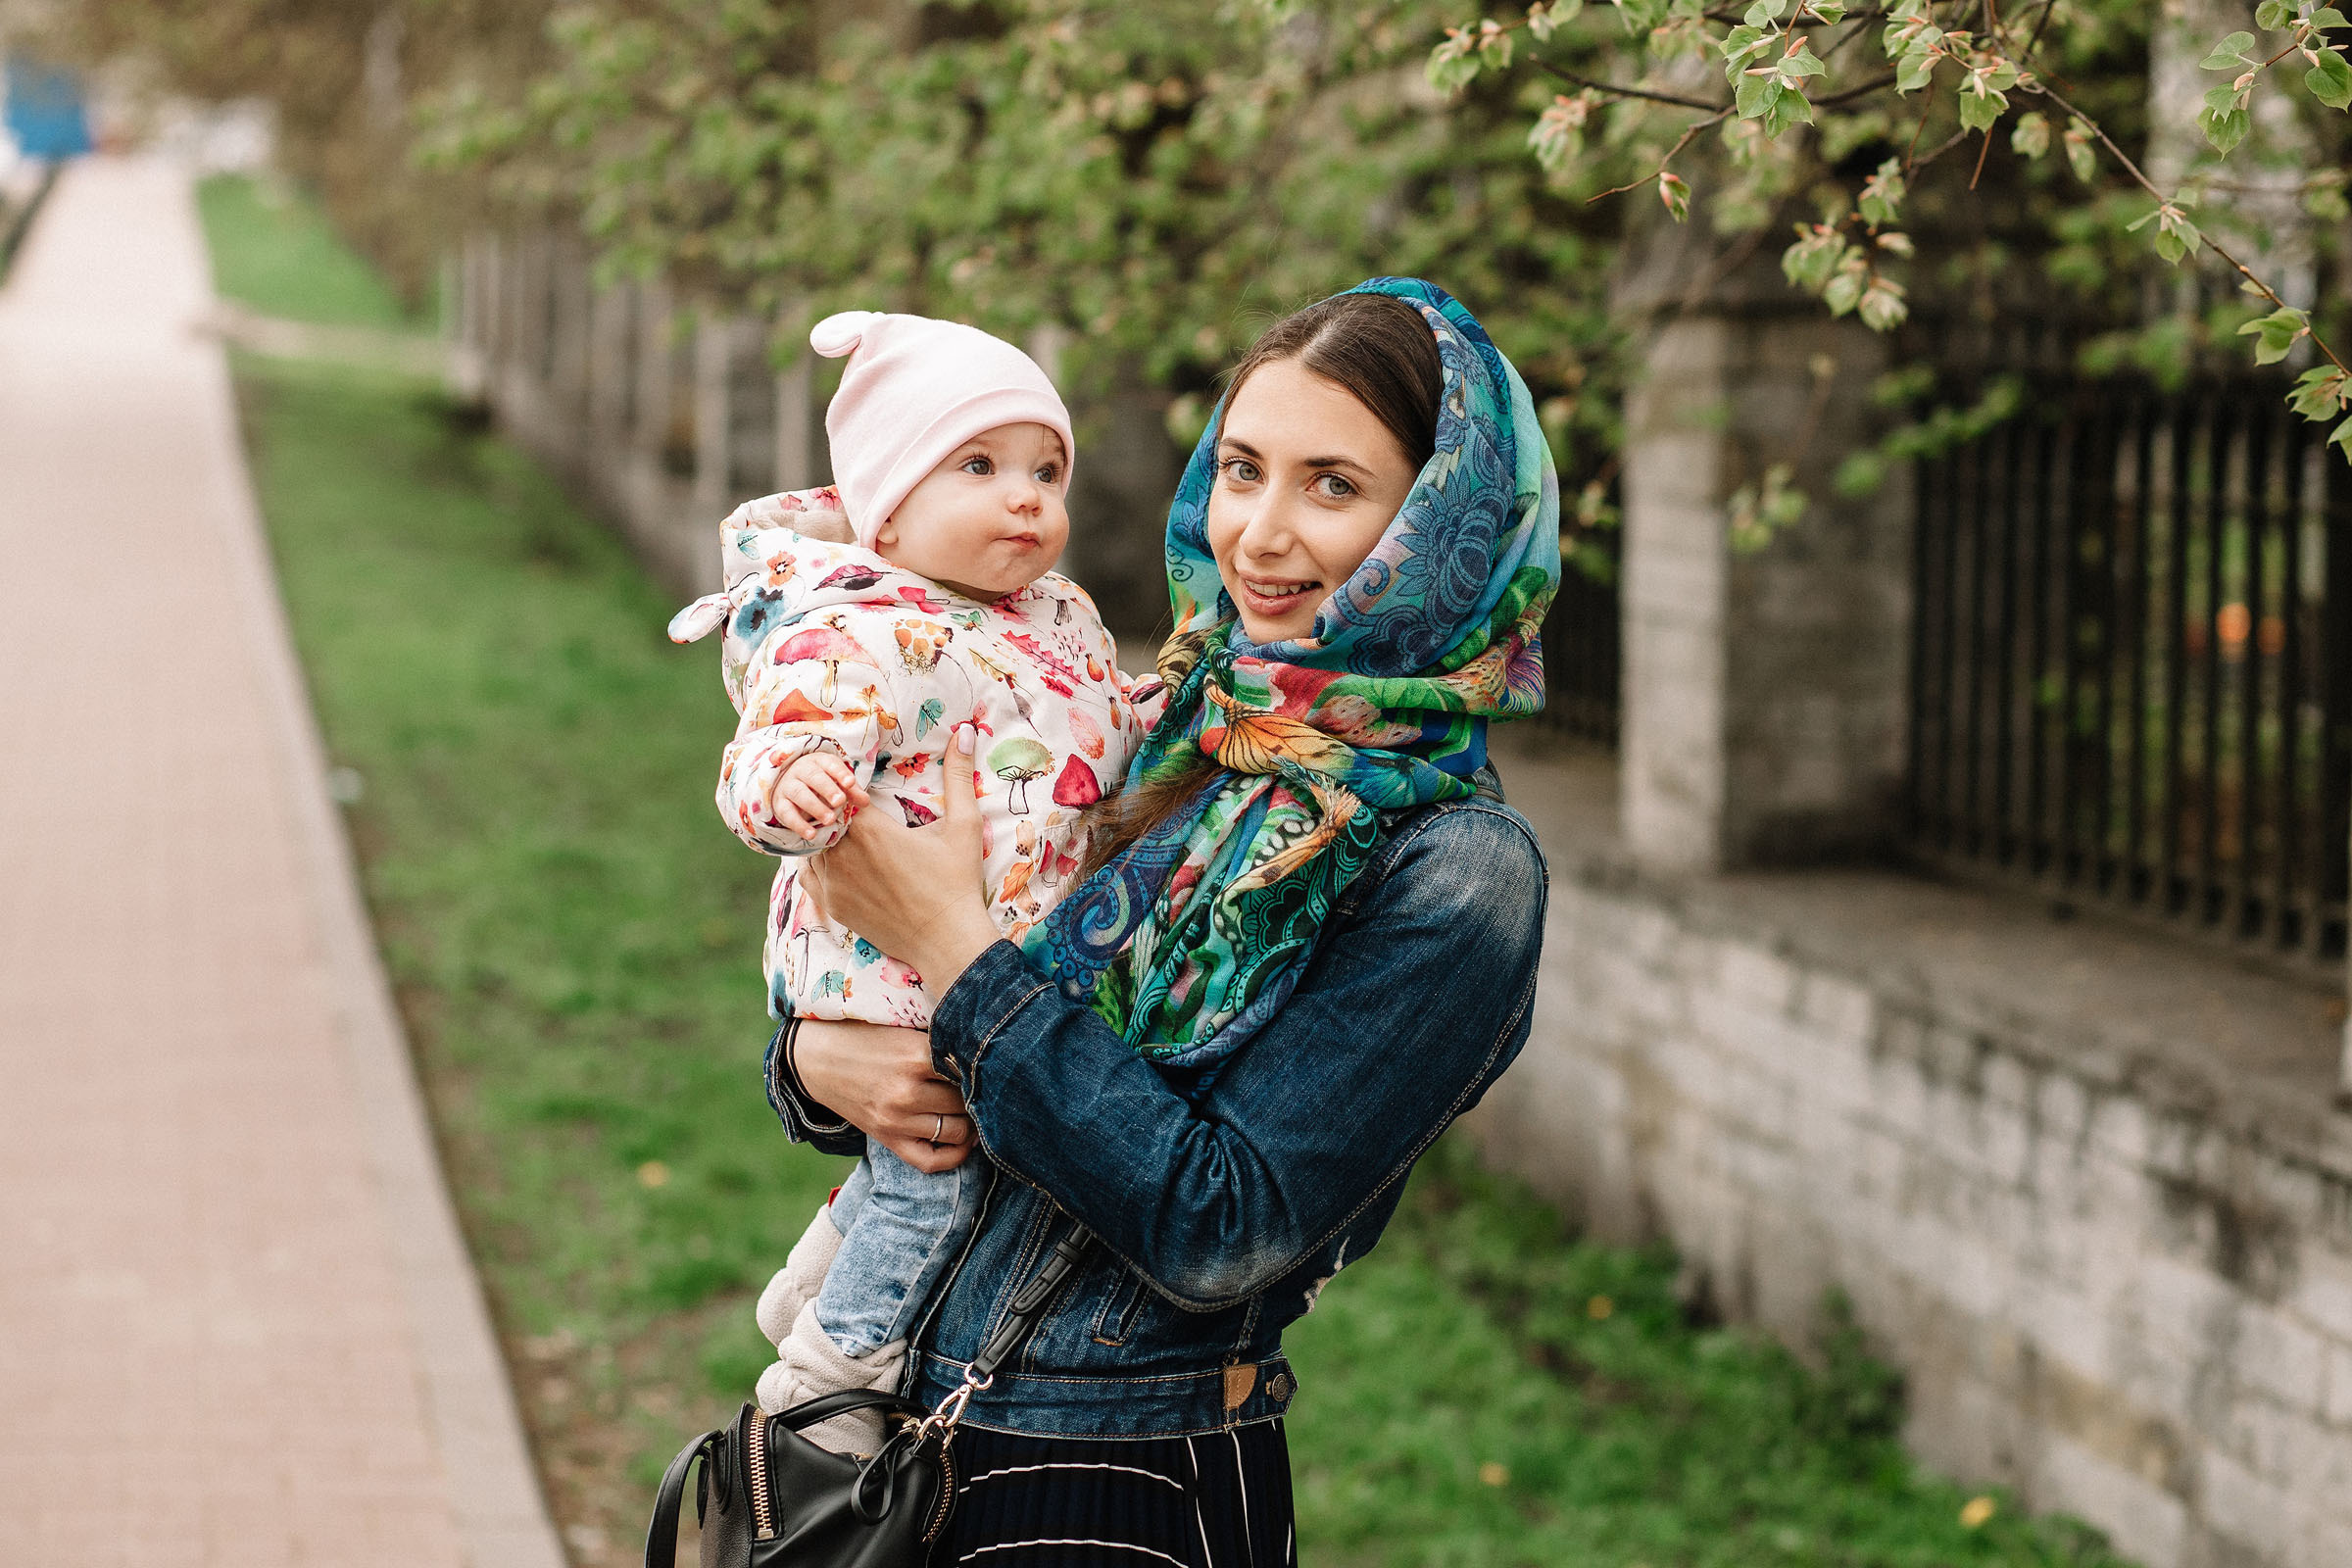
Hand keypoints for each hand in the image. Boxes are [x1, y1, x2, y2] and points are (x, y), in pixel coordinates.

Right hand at [768, 752, 868, 842]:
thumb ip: (852, 791)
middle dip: (827, 789)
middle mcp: (801, 770)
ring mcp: (788, 786)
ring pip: (800, 794)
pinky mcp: (780, 803)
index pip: (830, 764)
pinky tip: (812, 834)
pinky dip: (799, 825)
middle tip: (840, 801)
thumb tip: (866, 802)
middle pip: (814, 777)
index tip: (850, 783)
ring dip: (815, 807)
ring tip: (831, 820)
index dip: (840, 773)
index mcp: (818, 761)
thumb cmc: (819, 782)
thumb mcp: (837, 782)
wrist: (787, 784)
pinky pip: (787, 813)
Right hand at [795, 1019, 973, 1172]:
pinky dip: (955, 1156)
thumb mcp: (903, 1027)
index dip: (984, 1066)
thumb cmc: (865, 1034)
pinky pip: (931, 1161)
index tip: (989, 1063)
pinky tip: (964, 1140)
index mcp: (915, 1055)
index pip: (969, 1068)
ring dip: (971, 1122)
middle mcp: (907, 1091)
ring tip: (975, 1109)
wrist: (816, 1057)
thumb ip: (939, 1040)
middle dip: (978, 1094)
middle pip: (966, 1101)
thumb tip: (986, 1049)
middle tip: (984, 1087)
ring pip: (957, 1130)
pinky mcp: (887, 1138)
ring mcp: (896, 1119)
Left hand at [799, 727, 999, 995]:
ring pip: (810, 845)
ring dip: (822, 835)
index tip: (860, 787)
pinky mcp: (831, 905)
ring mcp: (832, 882)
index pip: (840, 790)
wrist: (947, 940)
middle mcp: (843, 853)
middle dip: (833, 808)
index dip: (847, 784)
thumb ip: (958, 775)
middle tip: (849, 806)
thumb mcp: (963, 825)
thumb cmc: (957, 881)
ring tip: (842, 831)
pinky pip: (808, 874)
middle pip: (821, 815)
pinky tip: (834, 858)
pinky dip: (815, 862)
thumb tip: (966, 731)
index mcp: (870, 828)